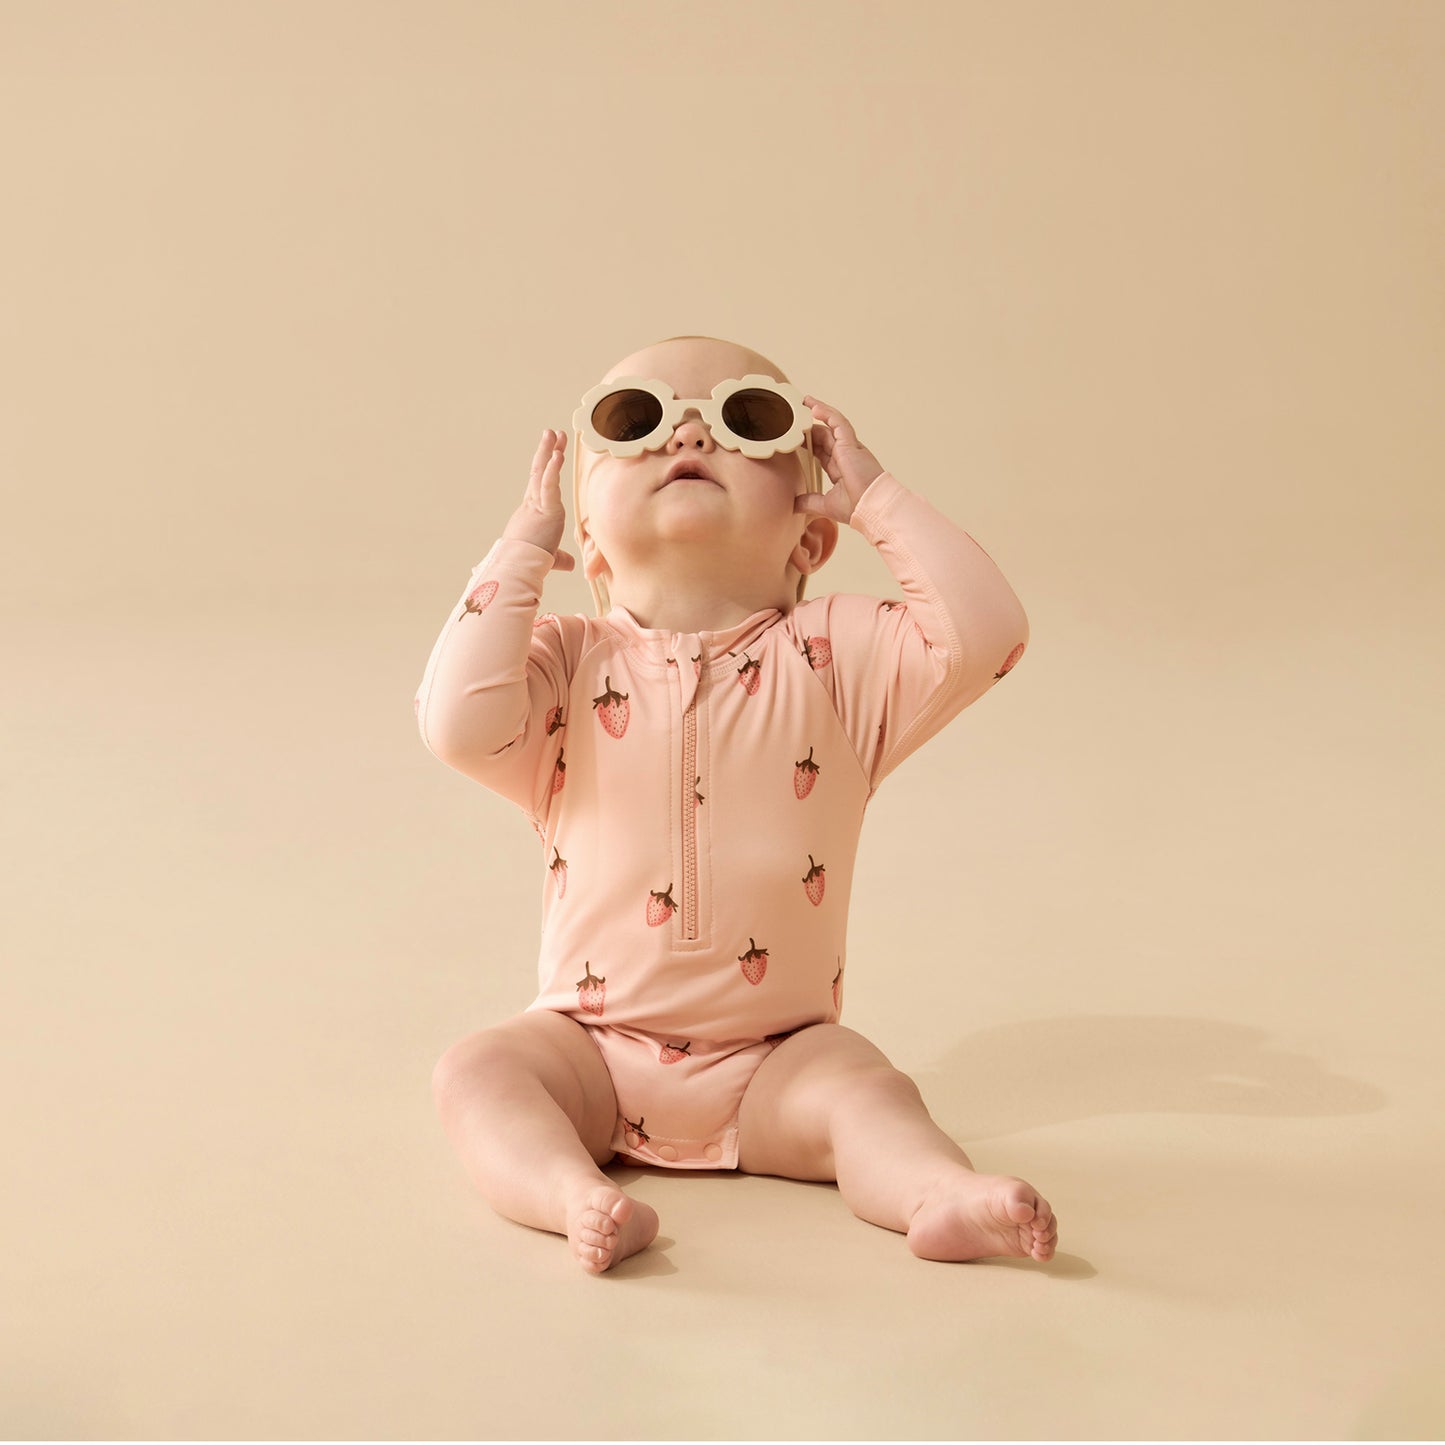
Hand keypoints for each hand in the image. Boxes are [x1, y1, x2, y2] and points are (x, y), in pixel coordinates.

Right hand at [502, 428, 574, 570]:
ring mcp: (537, 505)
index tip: (554, 452)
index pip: (540, 484)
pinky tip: (558, 454)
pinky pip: (548, 485)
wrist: (519, 567)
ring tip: (554, 433)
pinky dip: (553, 469)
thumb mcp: (550, 557)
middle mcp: (532, 504)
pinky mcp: (544, 510)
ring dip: (548, 451)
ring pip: (542, 473)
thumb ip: (560, 558)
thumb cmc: (531, 563)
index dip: (547, 467)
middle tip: (552, 432)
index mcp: (533, 511)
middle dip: (546, 450)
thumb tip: (570, 564)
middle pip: (539, 471)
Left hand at [793, 396, 885, 525]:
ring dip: (818, 412)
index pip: (822, 450)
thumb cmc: (857, 507)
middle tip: (792, 416)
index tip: (794, 437)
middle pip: (824, 435)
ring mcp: (849, 447)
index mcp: (840, 468)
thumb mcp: (826, 505)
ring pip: (831, 424)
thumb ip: (809, 502)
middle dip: (809, 426)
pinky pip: (838, 422)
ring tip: (803, 402)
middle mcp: (846, 455)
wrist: (871, 507)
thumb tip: (792, 505)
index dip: (808, 443)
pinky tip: (813, 406)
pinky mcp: (851, 443)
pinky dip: (826, 413)